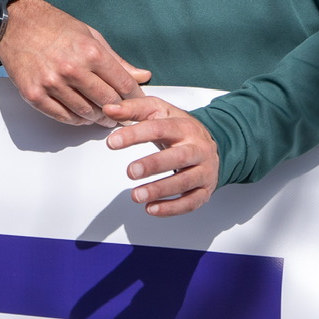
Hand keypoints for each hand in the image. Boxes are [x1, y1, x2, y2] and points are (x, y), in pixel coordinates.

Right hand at [0, 0, 151, 124]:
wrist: (15, 25)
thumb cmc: (54, 27)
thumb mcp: (90, 36)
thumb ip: (116, 60)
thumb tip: (142, 76)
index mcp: (90, 52)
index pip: (123, 84)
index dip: (134, 96)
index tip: (137, 100)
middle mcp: (72, 69)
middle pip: (107, 102)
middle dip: (119, 111)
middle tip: (122, 114)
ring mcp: (51, 84)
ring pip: (85, 113)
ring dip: (98, 118)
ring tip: (102, 116)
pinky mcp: (34, 94)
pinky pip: (62, 116)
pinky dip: (75, 120)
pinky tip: (81, 116)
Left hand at [104, 94, 220, 215]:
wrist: (209, 144)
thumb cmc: (179, 129)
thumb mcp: (158, 112)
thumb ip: (133, 109)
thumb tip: (109, 109)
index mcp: (184, 127)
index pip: (160, 129)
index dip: (135, 135)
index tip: (112, 143)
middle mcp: (198, 149)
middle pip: (179, 157)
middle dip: (154, 165)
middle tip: (131, 172)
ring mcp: (204, 170)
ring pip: (185, 182)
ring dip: (160, 190)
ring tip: (136, 195)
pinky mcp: (205, 190)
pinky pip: (191, 202)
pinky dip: (171, 208)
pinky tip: (151, 209)